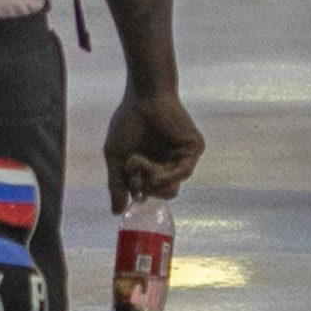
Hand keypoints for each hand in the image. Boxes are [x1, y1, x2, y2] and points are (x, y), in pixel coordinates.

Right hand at [104, 85, 202, 209]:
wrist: (143, 97)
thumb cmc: (128, 123)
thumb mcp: (116, 158)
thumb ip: (117, 185)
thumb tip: (116, 213)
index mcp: (154, 165)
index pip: (150, 192)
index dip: (137, 191)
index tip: (128, 181)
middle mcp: (170, 163)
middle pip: (164, 194)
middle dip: (146, 188)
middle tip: (134, 172)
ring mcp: (183, 157)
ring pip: (172, 188)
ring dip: (152, 179)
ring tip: (138, 161)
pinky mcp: (194, 149)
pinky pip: (183, 173)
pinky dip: (166, 175)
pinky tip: (152, 168)